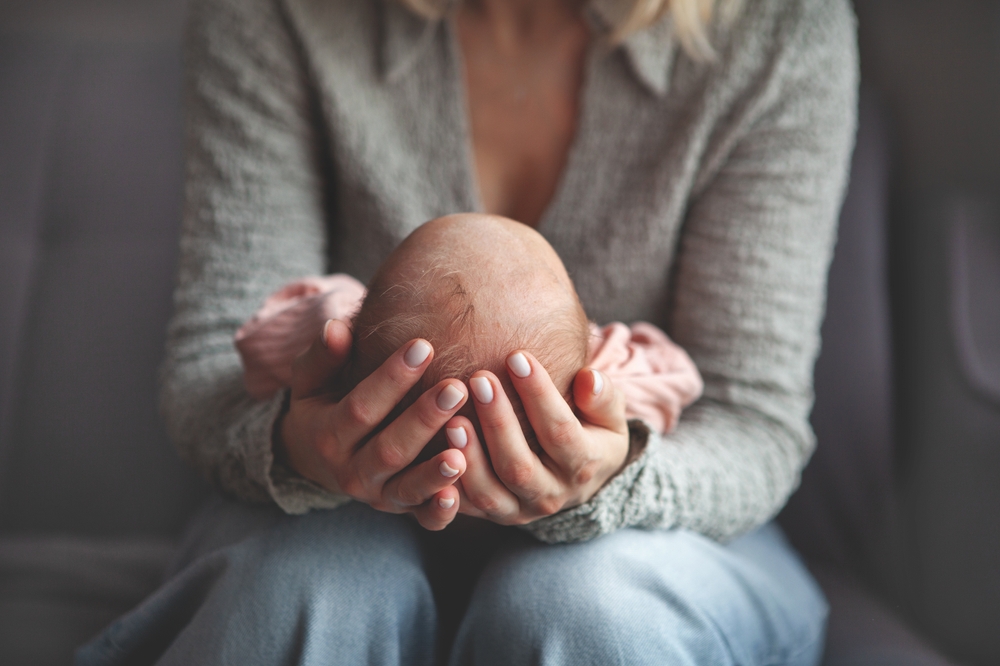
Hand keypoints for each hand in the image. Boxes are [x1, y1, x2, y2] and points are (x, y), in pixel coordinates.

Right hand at [278, 320, 468, 529]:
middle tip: (458, 386)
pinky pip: (422, 519)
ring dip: (434, 472)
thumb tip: (337, 328)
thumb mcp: (312, 380)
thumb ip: (322, 356)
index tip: (423, 346)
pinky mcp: (402, 511)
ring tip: (462, 452)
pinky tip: (459, 495)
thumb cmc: (325, 403)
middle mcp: (352, 471)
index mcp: (329, 435)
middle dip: (424, 419)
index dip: (391, 378)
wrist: (316, 459)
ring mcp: (379, 495)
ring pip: (407, 487)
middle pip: (389, 449)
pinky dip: (439, 511)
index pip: (361, 407)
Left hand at [446, 351, 629, 524]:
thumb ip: (604, 397)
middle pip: (519, 465)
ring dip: (469, 456)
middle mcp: (552, 495)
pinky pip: (466, 507)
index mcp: (584, 465)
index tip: (517, 356)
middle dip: (497, 422)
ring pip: (489, 492)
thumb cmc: (591, 430)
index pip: (560, 431)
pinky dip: (447, 485)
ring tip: (452, 418)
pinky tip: (431, 453)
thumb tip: (589, 379)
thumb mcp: (609, 414)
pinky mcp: (492, 515)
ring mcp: (519, 510)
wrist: (579, 477)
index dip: (539, 394)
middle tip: (478, 379)